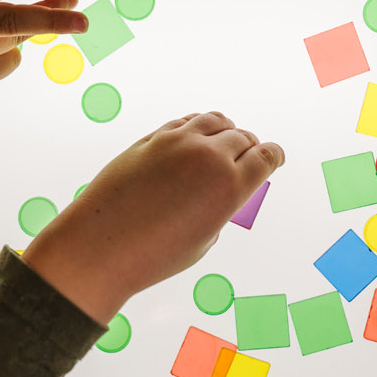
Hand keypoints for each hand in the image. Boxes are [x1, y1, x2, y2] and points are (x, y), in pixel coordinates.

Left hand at [22, 112, 283, 322]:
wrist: (101, 244)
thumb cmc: (153, 255)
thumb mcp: (202, 240)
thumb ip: (218, 208)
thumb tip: (217, 190)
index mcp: (229, 188)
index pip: (266, 157)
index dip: (274, 156)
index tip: (274, 157)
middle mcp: (208, 158)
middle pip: (243, 137)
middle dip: (251, 147)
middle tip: (250, 154)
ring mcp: (178, 143)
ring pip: (215, 121)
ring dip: (227, 130)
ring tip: (226, 140)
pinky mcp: (152, 138)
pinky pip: (186, 122)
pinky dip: (199, 127)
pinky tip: (197, 136)